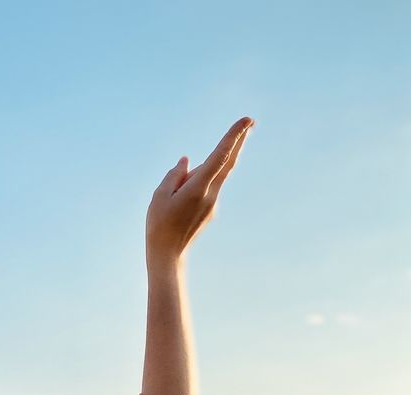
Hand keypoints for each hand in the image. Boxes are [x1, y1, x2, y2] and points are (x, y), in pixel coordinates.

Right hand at [145, 116, 253, 265]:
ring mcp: (213, 204)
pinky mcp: (210, 211)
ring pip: (210, 177)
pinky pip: (205, 189)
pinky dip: (195, 185)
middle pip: (227, 163)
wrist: (168, 257)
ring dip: (197, 174)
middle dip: (238, 142)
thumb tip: (187, 161)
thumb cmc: (159, 226)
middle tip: (250, 122)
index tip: (247, 120)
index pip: (220, 156)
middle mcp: (211, 195)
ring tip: (172, 198)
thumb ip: (174, 175)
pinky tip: (178, 203)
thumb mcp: (159, 196)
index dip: (234, 136)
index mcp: (199, 188)